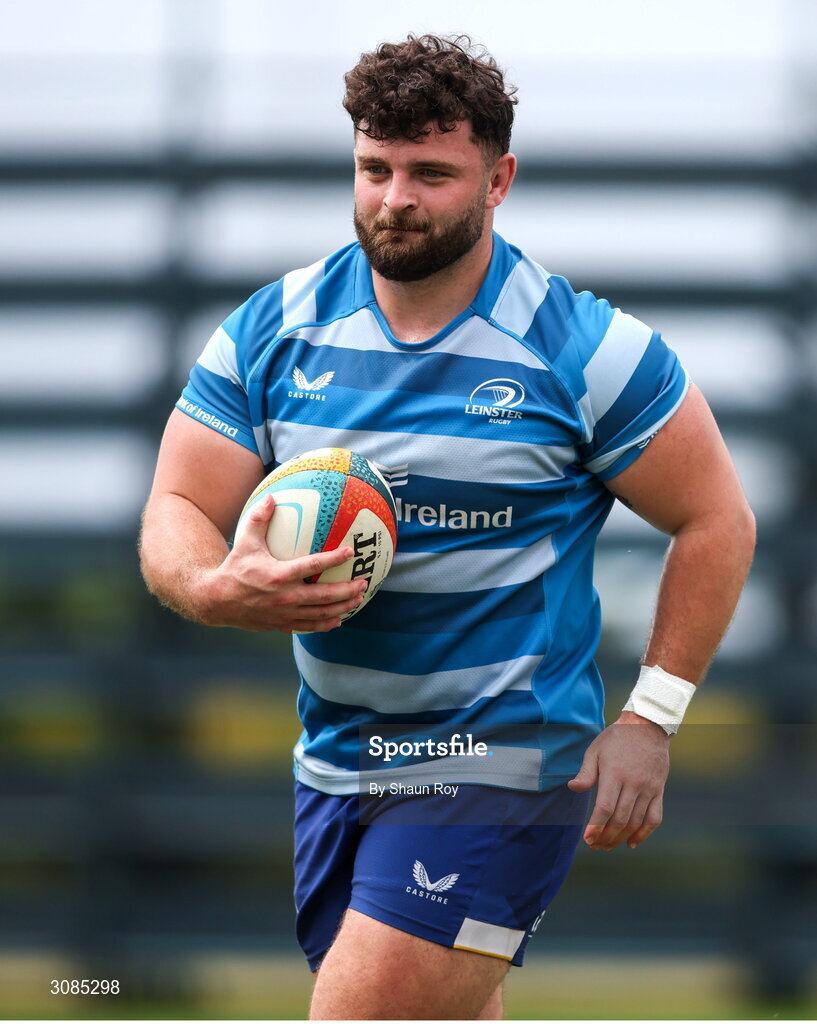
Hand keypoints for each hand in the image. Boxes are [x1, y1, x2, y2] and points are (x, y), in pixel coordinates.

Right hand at [198, 496, 367, 632]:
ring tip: (358, 599)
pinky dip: (325, 624)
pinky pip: (308, 626)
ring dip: (342, 607)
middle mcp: (284, 597)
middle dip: (347, 590)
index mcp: (278, 576)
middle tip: (364, 582)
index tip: (349, 552)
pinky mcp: (281, 625)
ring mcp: (284, 614)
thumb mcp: (244, 542)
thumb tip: (273, 497)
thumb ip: (259, 519)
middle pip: (324, 596)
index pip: (312, 566)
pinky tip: (338, 619)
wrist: (216, 602)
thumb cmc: (234, 569)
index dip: (333, 559)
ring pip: (320, 614)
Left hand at [567, 712, 669, 849]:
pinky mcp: (659, 790)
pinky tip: (632, 842)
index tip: (588, 839)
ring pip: (636, 821)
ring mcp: (648, 788)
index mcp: (614, 773)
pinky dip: (644, 833)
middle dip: (606, 837)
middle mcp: (633, 783)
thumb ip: (586, 772)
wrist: (648, 727)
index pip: (605, 807)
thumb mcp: (596, 750)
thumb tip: (573, 788)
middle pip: (620, 819)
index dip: (596, 826)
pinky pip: (654, 818)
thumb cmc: (616, 739)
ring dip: (621, 838)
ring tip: (607, 846)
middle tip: (595, 846)